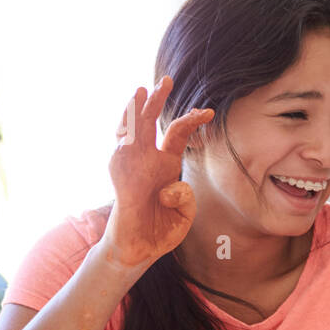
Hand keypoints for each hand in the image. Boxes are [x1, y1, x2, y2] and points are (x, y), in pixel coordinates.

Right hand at [102, 76, 212, 269]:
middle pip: (151, 122)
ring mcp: (131, 166)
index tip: (209, 112)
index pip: (178, 134)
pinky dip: (123, 138)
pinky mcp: (120, 178)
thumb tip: (171, 186)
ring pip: (132, 131)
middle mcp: (147, 160)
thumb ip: (186, 198)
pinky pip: (120, 154)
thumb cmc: (162, 229)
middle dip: (157, 101)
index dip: (192, 121)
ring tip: (140, 91)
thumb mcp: (185, 214)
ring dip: (134, 111)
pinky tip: (126, 125)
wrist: (140, 249)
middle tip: (166, 80)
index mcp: (166, 165)